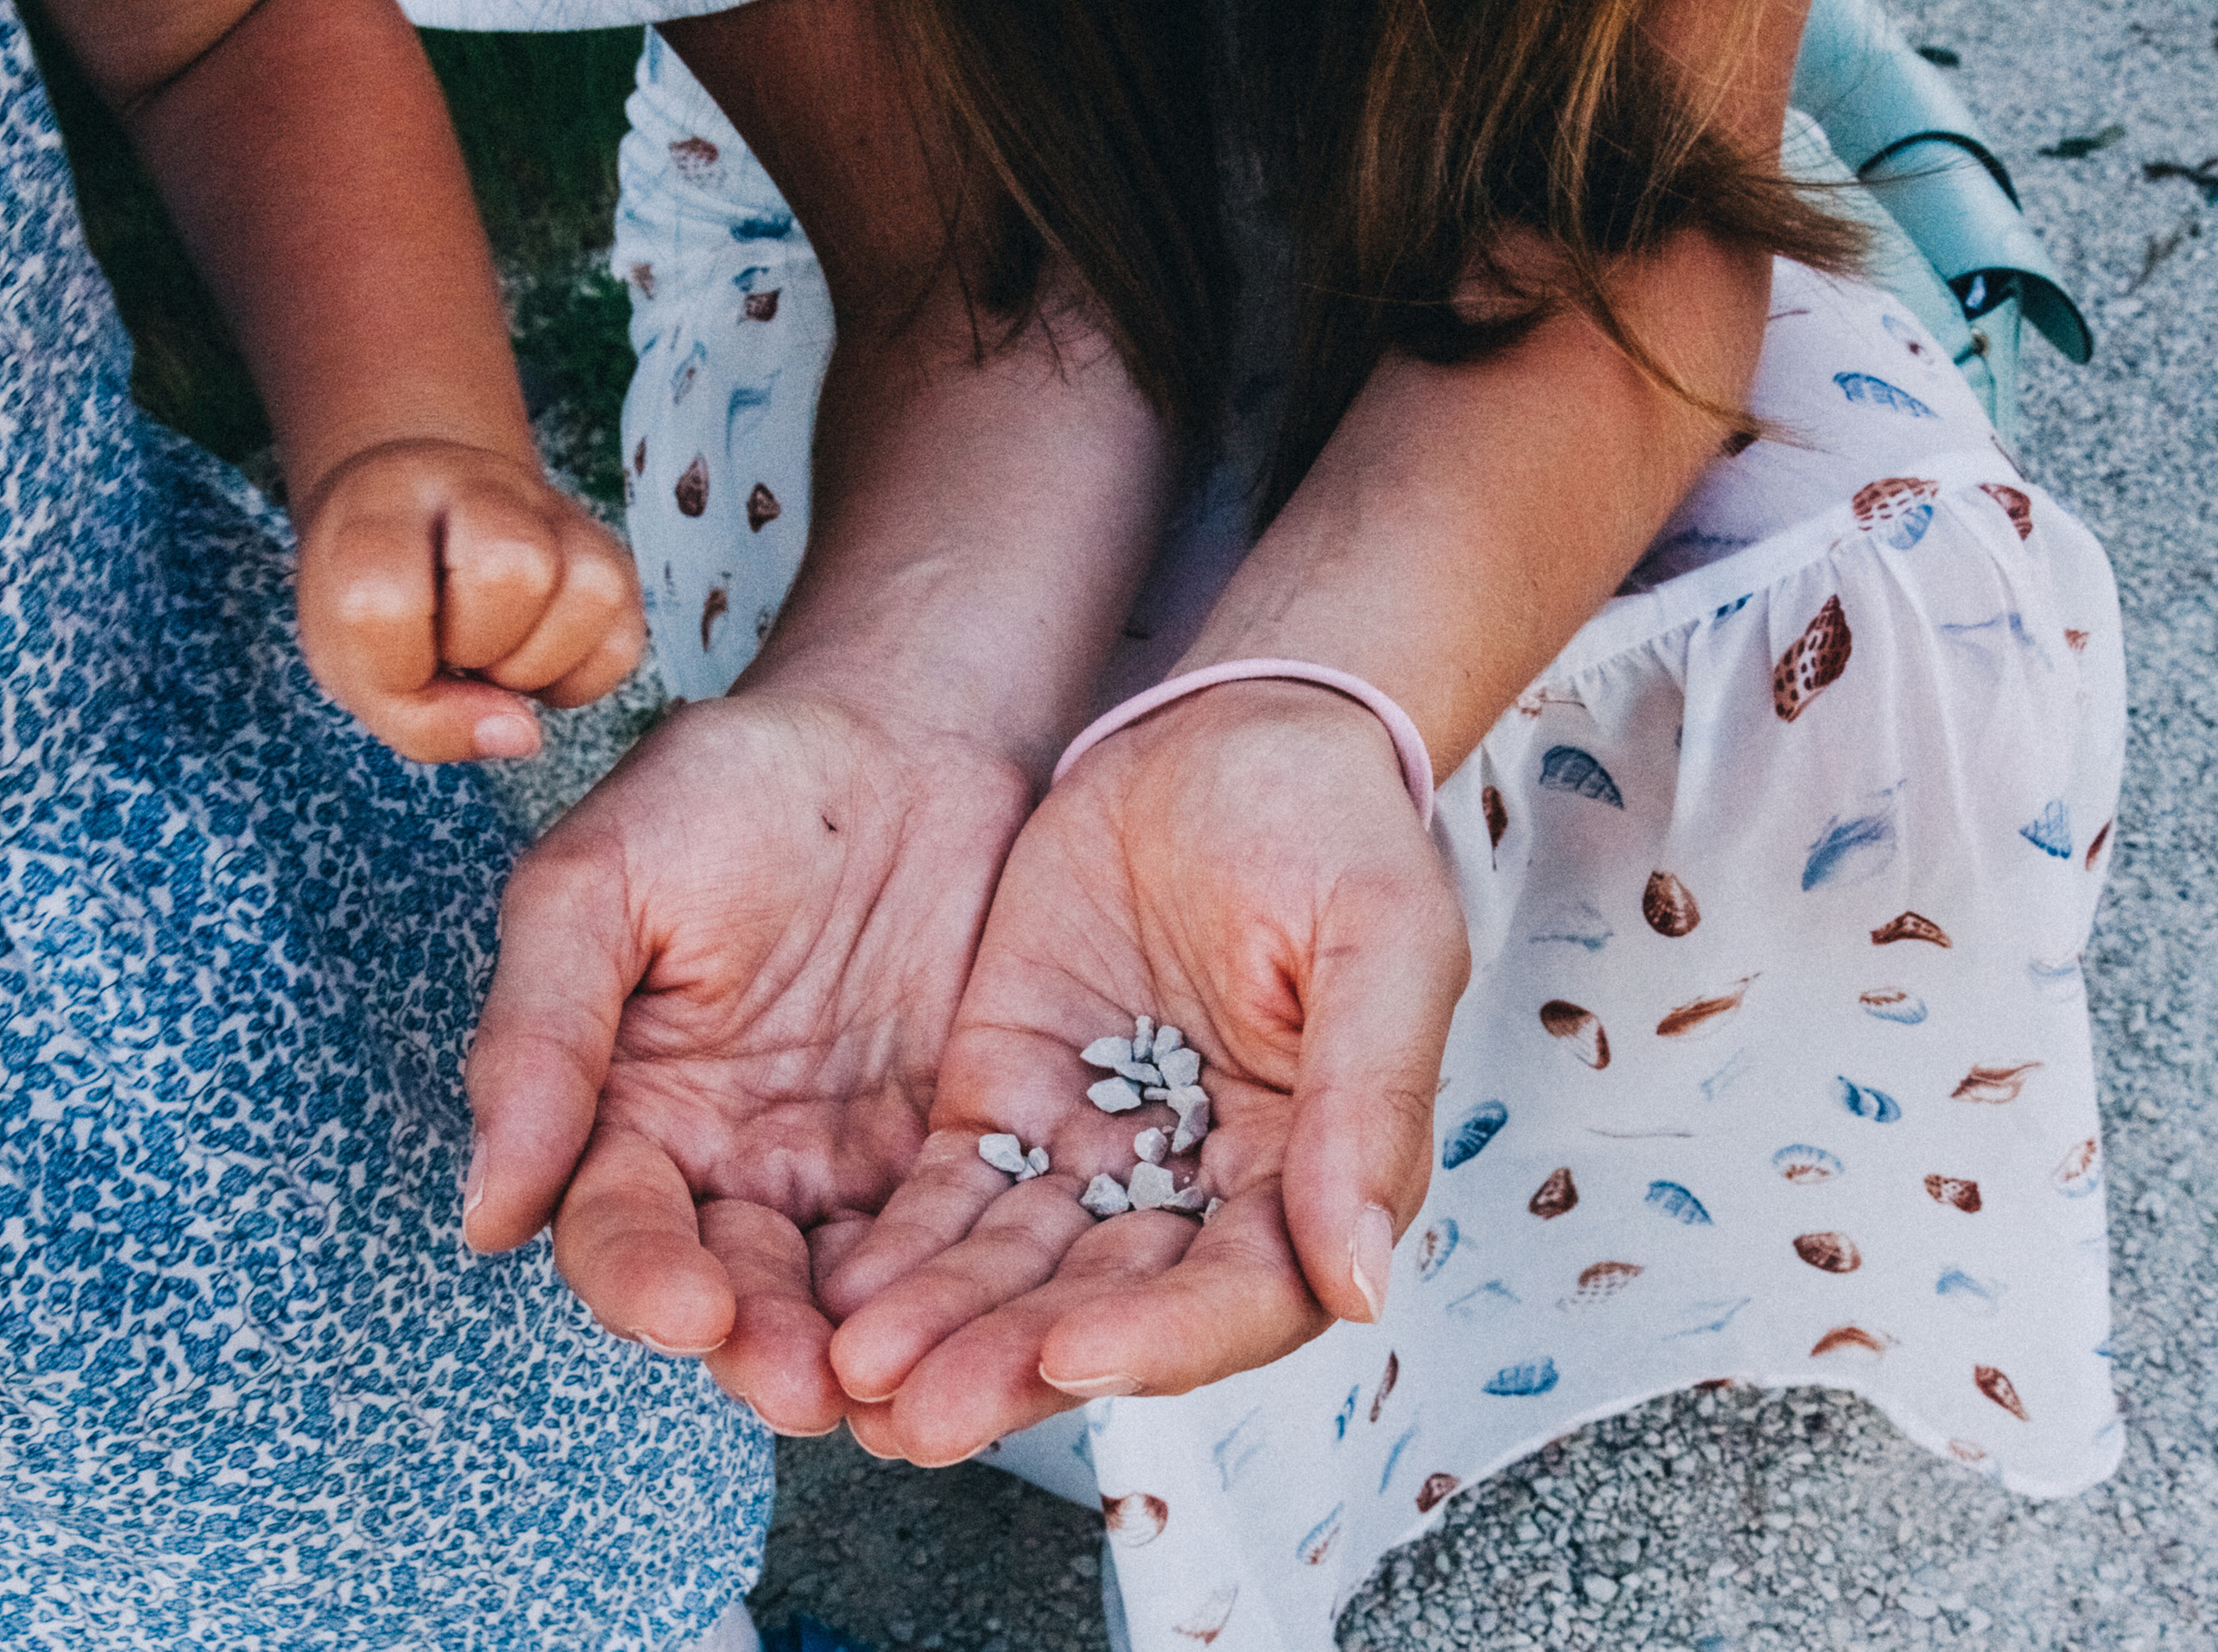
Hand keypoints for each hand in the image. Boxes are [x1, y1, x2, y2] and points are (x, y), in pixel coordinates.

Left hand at [295, 439, 645, 761]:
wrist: (418, 519)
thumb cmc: (380, 597)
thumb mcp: (356, 665)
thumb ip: (420, 720)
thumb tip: (521, 735)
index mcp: (381, 506)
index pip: (384, 603)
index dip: (396, 669)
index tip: (397, 665)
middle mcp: (477, 486)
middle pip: (512, 570)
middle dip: (483, 648)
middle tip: (455, 650)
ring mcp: (554, 513)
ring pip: (591, 593)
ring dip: (540, 664)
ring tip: (498, 656)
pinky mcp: (606, 552)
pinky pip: (625, 639)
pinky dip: (582, 679)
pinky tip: (535, 661)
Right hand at [462, 694, 1031, 1433]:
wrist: (905, 737)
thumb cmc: (732, 790)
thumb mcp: (602, 882)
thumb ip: (540, 1033)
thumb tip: (488, 1210)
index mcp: (630, 1115)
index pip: (618, 1227)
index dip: (641, 1277)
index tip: (685, 1306)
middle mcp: (732, 1165)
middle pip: (733, 1288)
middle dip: (760, 1344)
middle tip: (801, 1383)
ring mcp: (845, 1168)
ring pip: (844, 1292)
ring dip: (862, 1346)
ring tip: (890, 1380)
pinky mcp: (951, 1154)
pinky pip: (953, 1240)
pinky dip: (962, 1289)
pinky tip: (982, 1322)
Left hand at [821, 681, 1468, 1463]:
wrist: (1230, 725)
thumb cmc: (1333, 823)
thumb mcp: (1383, 941)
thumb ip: (1367, 1104)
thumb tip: (1363, 1281)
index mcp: (1307, 1176)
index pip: (1239, 1295)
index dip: (1159, 1337)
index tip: (1070, 1352)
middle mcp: (1197, 1191)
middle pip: (1107, 1307)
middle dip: (1012, 1364)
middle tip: (919, 1412)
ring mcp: (1093, 1151)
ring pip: (1014, 1272)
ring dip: (940, 1331)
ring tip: (858, 1378)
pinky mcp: (1005, 1103)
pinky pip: (946, 1197)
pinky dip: (896, 1253)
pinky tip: (833, 1297)